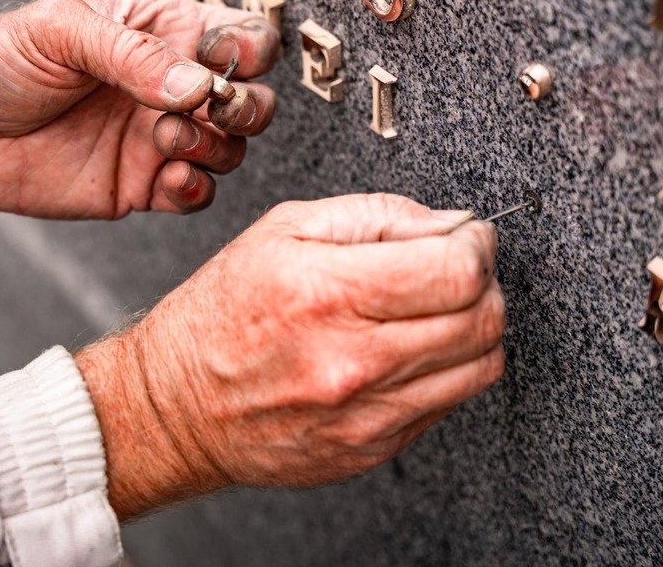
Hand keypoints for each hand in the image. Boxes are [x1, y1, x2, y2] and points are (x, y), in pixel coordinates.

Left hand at [0, 0, 280, 217]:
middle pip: (253, 100)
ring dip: (216, 147)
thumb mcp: (62, 30)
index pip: (243, 37)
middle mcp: (172, 87)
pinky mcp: (140, 186)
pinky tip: (167, 179)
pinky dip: (196, 190)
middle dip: (246, 107)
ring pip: (231, 150)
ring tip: (165, 138)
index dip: (250, 49)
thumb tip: (198, 84)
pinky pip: (195, 196)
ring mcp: (159, 139)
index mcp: (165, 33)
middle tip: (211, 108)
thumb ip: (133, 55)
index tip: (221, 60)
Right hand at [74, 194, 505, 519]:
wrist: (177, 406)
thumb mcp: (284, 229)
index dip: (477, 244)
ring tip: (440, 308)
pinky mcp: (372, 448)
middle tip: (459, 267)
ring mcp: (366, 414)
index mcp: (327, 292)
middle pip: (482, 320)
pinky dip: (448, 368)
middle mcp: (351, 360)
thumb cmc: (224, 311)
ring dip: (477, 327)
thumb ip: (376, 214)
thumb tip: (449, 225)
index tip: (468, 236)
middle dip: (485, 282)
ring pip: (481, 366)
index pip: (456, 271)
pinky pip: (450, 402)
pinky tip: (411, 348)